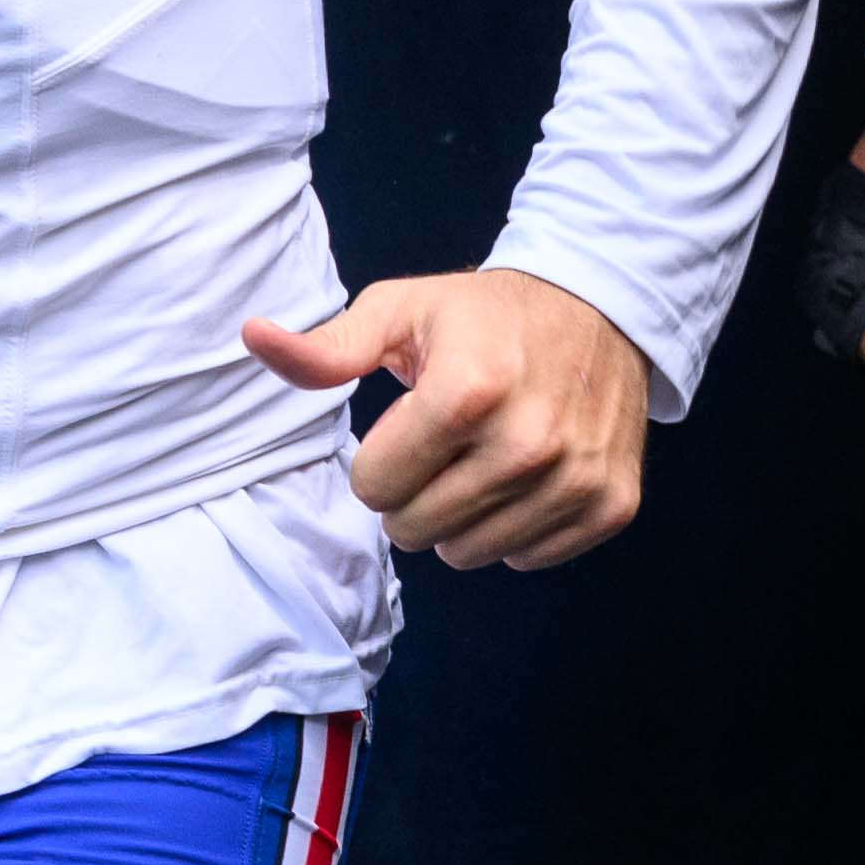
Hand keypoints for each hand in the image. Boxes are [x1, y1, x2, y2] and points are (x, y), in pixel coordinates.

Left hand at [248, 267, 648, 568]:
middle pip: (415, 530)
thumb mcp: (401, 312)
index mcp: (466, 392)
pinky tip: (526, 476)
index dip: (378, 460)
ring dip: (461, 517)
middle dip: (413, 494)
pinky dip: (515, 527)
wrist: (603, 306)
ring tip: (481, 459)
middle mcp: (527, 442)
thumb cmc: (484, 314)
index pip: (373, 489)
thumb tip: (253, 338)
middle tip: (441, 447)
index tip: (406, 426)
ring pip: (468, 554)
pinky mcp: (611, 505)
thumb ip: (328, 348)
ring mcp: (575, 479)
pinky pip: (526, 558)